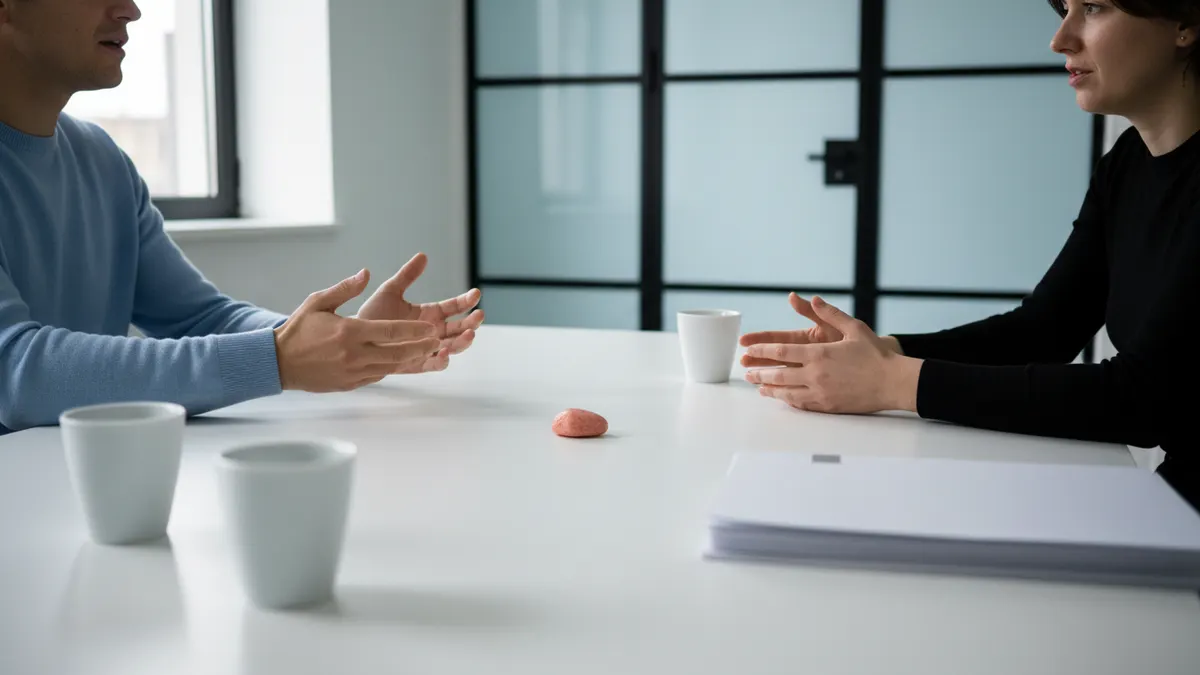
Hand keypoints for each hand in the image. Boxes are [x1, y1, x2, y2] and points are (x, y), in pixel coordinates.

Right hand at [274, 269, 441, 391]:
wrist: (277, 362)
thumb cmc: (298, 329)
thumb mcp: (318, 302)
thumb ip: (345, 288)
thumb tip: (366, 274)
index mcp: (350, 332)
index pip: (391, 332)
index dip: (415, 331)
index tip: (431, 328)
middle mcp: (354, 355)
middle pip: (397, 353)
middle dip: (420, 347)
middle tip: (437, 341)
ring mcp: (352, 372)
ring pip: (390, 367)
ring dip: (409, 360)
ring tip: (426, 352)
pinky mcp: (349, 384)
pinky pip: (376, 376)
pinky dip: (390, 369)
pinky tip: (400, 362)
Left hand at [355, 252, 483, 372]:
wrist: (353, 338)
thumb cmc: (371, 315)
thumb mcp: (390, 291)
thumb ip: (407, 276)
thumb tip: (422, 255)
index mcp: (429, 313)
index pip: (454, 307)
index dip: (466, 301)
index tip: (475, 294)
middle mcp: (432, 331)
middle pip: (459, 328)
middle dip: (471, 322)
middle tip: (479, 315)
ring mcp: (426, 348)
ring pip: (452, 346)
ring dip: (463, 341)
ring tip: (470, 334)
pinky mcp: (416, 363)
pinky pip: (433, 364)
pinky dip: (442, 360)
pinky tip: (445, 352)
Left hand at [742, 296, 921, 413]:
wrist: (894, 382)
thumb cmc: (876, 354)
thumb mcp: (854, 327)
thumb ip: (830, 313)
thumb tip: (811, 298)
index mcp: (819, 353)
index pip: (781, 351)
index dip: (761, 350)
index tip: (748, 349)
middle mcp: (816, 374)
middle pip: (779, 374)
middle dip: (759, 372)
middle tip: (746, 371)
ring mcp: (821, 392)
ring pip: (787, 392)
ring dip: (770, 389)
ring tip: (758, 387)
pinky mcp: (828, 406)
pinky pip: (802, 404)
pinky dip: (788, 401)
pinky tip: (783, 398)